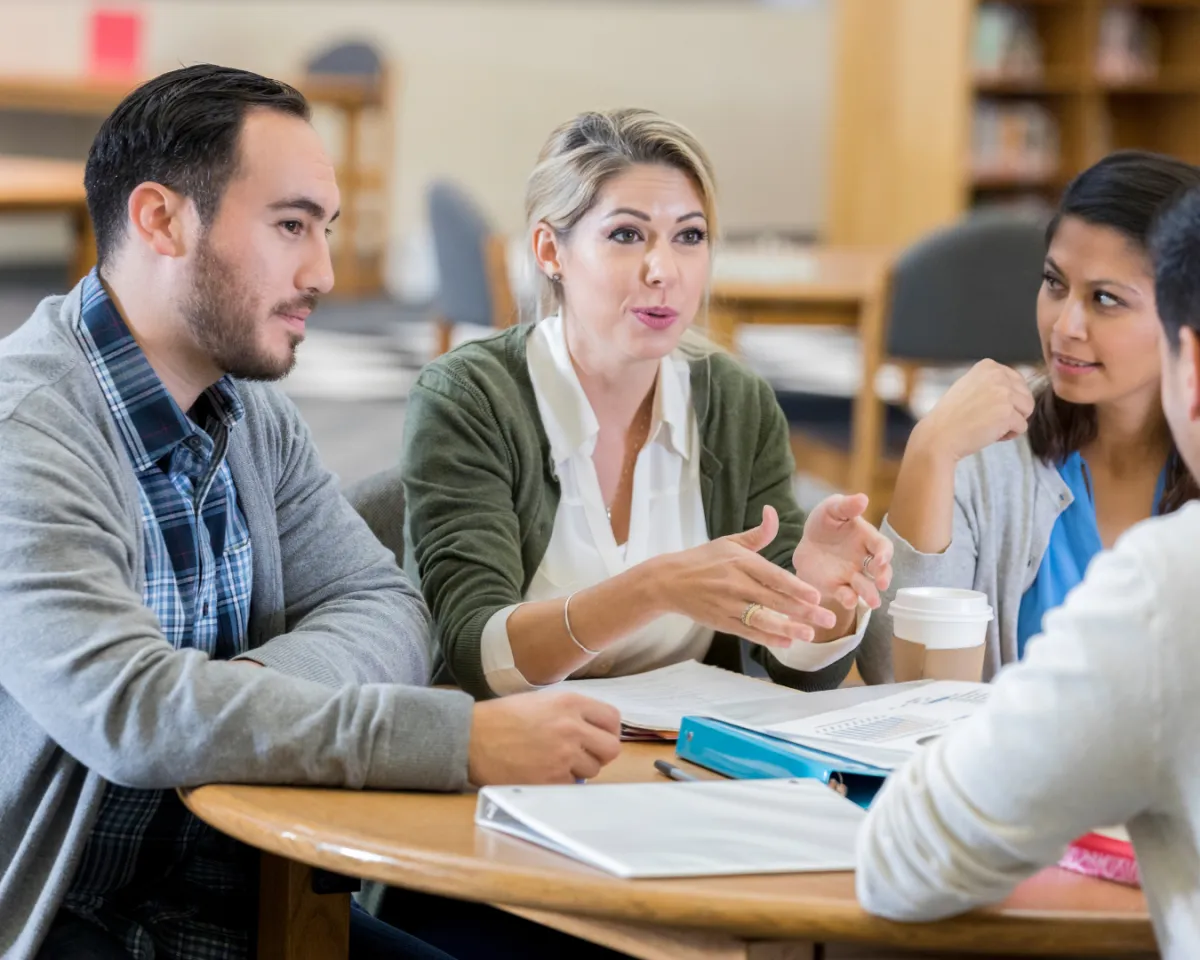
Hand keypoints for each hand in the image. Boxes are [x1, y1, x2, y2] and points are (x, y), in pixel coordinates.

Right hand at [467, 691, 621, 784]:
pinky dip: (561, 782)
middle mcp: (571, 728)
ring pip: (593, 770)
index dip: (608, 731)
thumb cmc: (502, 718)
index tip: (599, 737)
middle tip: (585, 754)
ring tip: (555, 761)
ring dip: (579, 769)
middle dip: (601, 753)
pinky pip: (571, 786)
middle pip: (611, 749)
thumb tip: (594, 729)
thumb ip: (571, 712)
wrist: (472, 738)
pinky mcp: (551, 779)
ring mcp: (563, 756)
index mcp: (570, 703)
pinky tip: (543, 772)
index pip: (613, 719)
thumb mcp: (541, 701)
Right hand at [646, 505, 836, 648]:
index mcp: (740, 562)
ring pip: (762, 619)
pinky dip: (767, 638)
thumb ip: (758, 533)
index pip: (773, 576)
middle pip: (774, 600)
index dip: (796, 587)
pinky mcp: (721, 621)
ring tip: (810, 634)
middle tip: (829, 619)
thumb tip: (773, 512)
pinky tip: (787, 641)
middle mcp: (735, 584)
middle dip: (804, 611)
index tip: (817, 596)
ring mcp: (728, 605)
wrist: (669, 581)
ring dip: (788, 627)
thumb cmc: (703, 559)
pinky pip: (748, 631)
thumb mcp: (729, 542)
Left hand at [793, 493, 893, 611]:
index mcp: (866, 539)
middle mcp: (864, 560)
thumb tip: (863, 498)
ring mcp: (852, 575)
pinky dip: (849, 599)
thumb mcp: (831, 509)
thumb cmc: (825, 523)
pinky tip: (849, 601)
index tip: (881, 559)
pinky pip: (846, 595)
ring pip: (866, 587)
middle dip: (883, 577)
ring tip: (873, 602)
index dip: (885, 554)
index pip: (882, 547)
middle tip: (882, 583)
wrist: (806, 543)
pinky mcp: (837, 587)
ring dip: (871, 594)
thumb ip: (846, 506)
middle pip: (880, 571)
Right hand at [912, 360, 1034, 462]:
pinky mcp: (1008, 413)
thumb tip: (1017, 388)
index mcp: (988, 366)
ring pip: (1026, 411)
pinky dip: (1008, 435)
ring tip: (990, 426)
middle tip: (988, 418)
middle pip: (1025, 396)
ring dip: (1011, 423)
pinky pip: (1022, 427)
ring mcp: (1004, 394)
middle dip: (1012, 411)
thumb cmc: (952, 416)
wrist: (939, 435)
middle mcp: (998, 375)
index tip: (986, 407)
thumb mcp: (969, 386)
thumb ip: (992, 382)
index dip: (1006, 400)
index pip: (1017, 382)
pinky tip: (990, 434)